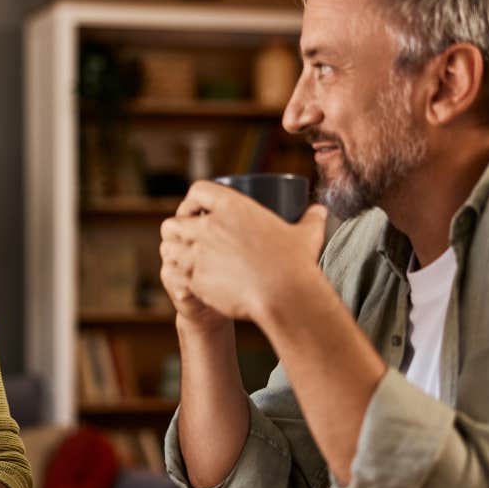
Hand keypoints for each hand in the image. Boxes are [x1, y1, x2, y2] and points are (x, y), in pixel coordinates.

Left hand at [160, 181, 327, 325]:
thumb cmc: (295, 265)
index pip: (198, 190)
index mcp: (231, 207)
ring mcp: (198, 253)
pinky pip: (174, 273)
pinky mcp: (195, 278)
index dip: (192, 200)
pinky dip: (177, 276)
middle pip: (174, 221)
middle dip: (175, 230)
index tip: (195, 211)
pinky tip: (185, 280)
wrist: (284, 297)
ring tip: (181, 258)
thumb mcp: (306, 235)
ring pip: (168, 247)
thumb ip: (312, 219)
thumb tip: (320, 210)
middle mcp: (208, 226)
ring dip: (172, 252)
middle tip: (185, 239)